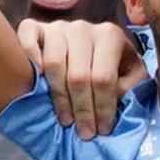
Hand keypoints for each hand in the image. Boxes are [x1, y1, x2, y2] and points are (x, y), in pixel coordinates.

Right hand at [18, 14, 137, 138]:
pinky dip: (29, 56)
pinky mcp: (36, 27)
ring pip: (53, 64)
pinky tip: (36, 83)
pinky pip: (27, 37)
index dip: (103, 107)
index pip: (103, 77)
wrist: (94, 42)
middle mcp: (83, 28)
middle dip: (83, 109)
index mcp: (109, 35)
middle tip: (85, 132)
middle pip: (78, 75)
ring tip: (66, 120)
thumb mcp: (132, 74)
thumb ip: (129, 86)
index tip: (102, 129)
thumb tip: (114, 100)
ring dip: (59, 98)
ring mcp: (58, 27)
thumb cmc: (114, 63)